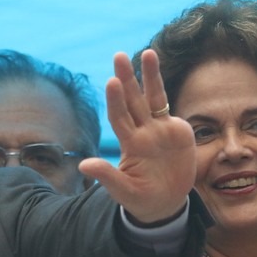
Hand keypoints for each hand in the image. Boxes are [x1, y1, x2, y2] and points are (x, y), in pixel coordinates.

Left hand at [81, 50, 195, 223]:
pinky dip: (158, 86)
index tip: (112, 82)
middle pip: (132, 101)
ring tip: (148, 52)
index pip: (120, 118)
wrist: (165, 203)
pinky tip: (153, 66)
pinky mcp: (174, 129)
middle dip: (127, 79)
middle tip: (119, 56)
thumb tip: (83, 165)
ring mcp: (157, 129)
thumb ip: (107, 177)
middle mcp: (142, 132)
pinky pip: (165, 104)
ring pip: (151, 97)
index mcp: (130, 145)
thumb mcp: (124, 191)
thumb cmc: (141, 199)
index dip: (116, 101)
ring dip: (148, 76)